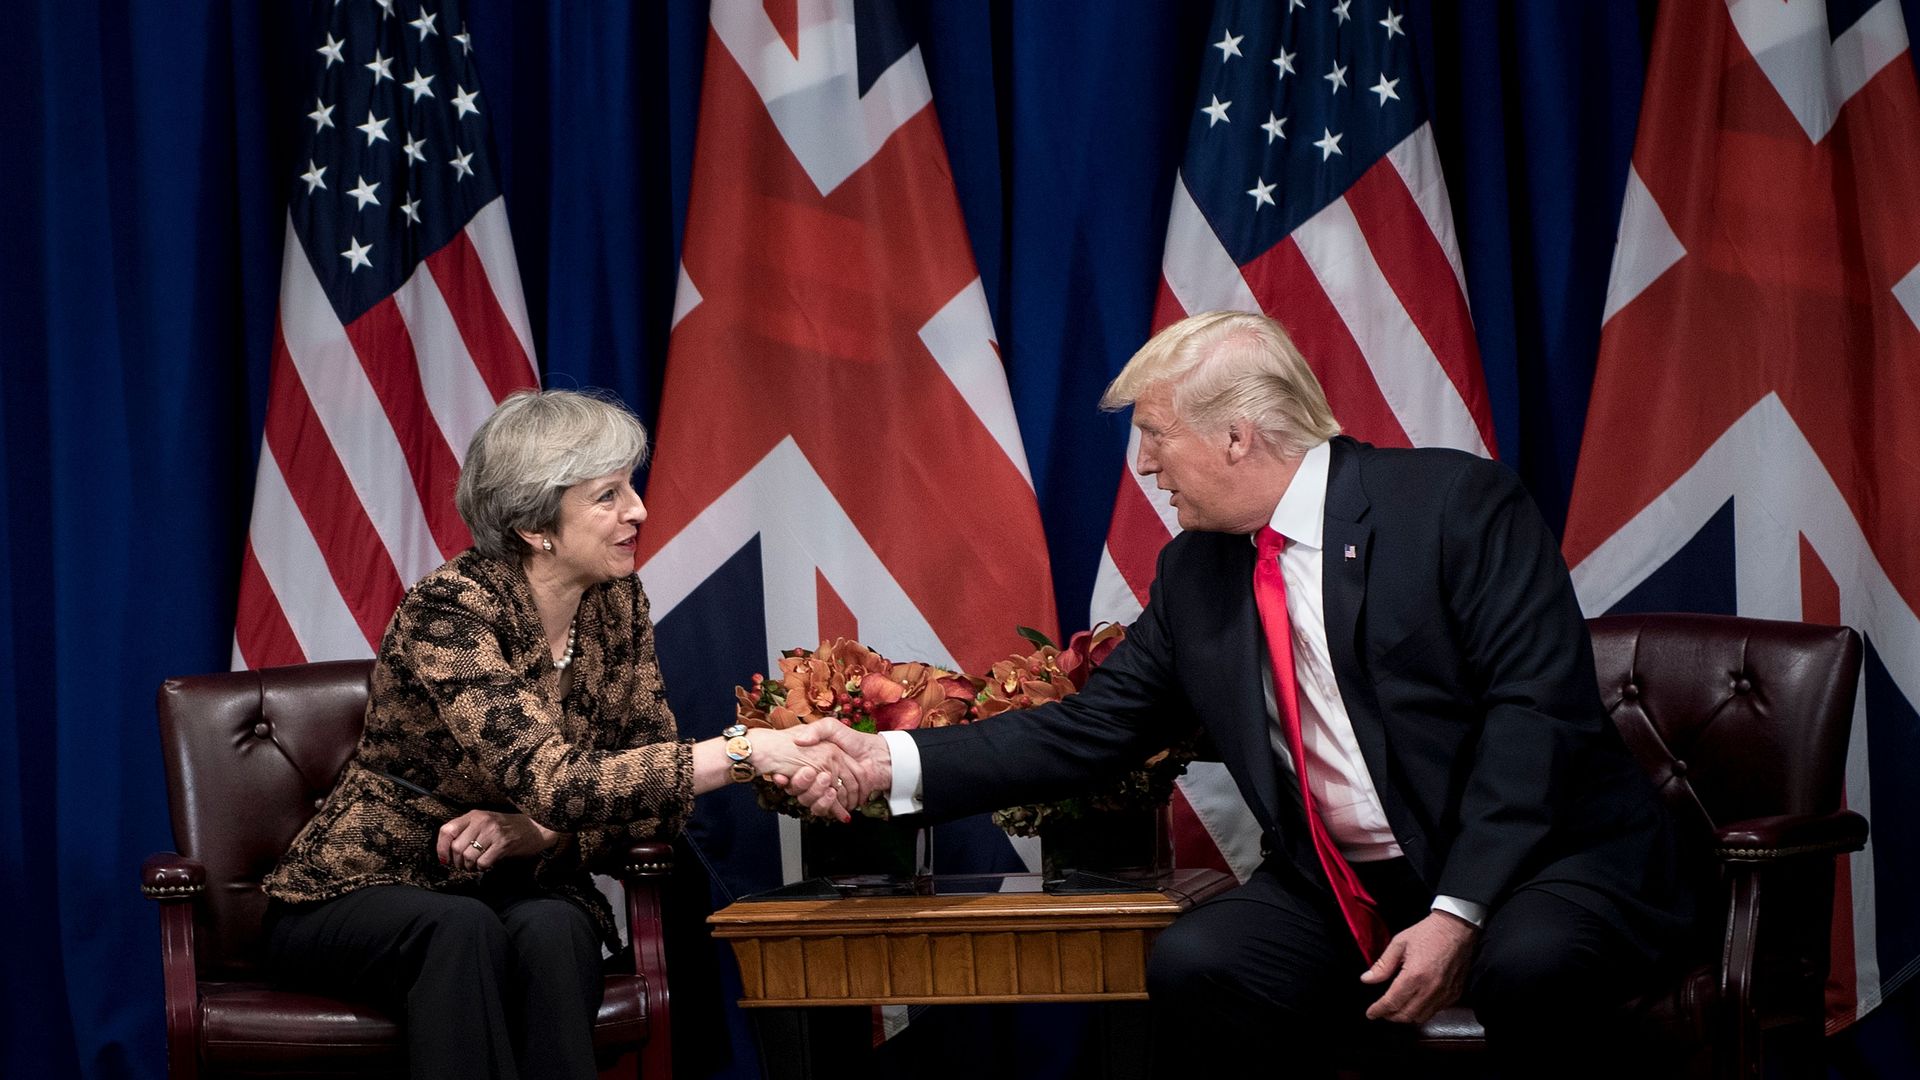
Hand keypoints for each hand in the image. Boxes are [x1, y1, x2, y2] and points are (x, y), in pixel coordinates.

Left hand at [437, 810, 563, 871]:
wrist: (536, 827)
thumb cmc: (508, 827)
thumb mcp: (485, 822)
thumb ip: (467, 831)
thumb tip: (447, 853)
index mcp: (474, 815)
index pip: (447, 830)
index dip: (441, 847)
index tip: (445, 859)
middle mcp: (482, 821)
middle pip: (456, 847)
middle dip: (457, 862)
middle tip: (464, 865)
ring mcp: (493, 832)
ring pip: (468, 856)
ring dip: (469, 867)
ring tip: (476, 866)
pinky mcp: (503, 844)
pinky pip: (483, 862)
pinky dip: (482, 868)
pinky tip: (487, 865)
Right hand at [769, 722, 892, 821]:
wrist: (878, 755)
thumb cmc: (855, 740)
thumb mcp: (832, 727)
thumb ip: (817, 729)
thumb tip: (799, 740)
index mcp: (812, 761)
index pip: (791, 773)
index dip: (785, 776)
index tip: (780, 776)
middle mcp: (816, 776)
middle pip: (799, 789)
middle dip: (800, 786)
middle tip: (808, 775)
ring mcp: (827, 788)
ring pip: (811, 801)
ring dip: (817, 797)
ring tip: (829, 789)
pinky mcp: (839, 799)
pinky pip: (828, 809)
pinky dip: (833, 808)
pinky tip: (836, 804)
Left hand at [1360, 910, 1476, 1022]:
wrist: (1457, 928)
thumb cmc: (1428, 933)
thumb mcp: (1399, 943)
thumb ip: (1382, 965)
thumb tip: (1366, 979)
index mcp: (1414, 975)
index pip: (1392, 1002)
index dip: (1378, 1010)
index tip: (1370, 1014)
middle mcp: (1430, 989)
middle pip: (1406, 1015)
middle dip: (1390, 1016)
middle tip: (1381, 1011)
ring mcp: (1444, 994)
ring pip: (1421, 1017)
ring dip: (1406, 1017)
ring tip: (1395, 1010)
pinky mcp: (1454, 994)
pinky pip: (1435, 1011)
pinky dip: (1422, 1012)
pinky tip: (1415, 1004)